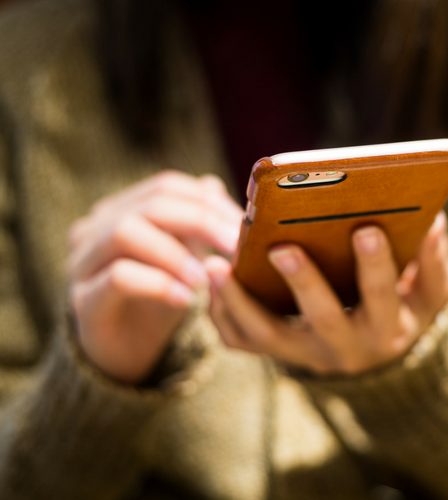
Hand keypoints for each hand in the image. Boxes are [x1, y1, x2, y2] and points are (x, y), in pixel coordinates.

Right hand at [68, 171, 241, 383]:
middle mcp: (95, 227)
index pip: (166, 187)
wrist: (124, 351)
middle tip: (234, 246)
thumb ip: (194, 223)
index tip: (243, 226)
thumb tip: (214, 185)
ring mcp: (83, 261)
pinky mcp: (83, 298)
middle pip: (150, 204)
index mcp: (120, 210)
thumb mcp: (183, 257)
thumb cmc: (157, 299)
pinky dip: (159, 284)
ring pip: (125, 231)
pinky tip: (186, 299)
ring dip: (175, 252)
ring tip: (206, 278)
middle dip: (200, 222)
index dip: (208, 202)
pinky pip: (118, 277)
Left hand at [206, 213, 447, 375]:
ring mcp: (307, 354)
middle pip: (322, 319)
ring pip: (268, 336)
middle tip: (281, 246)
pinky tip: (212, 279)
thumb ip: (433, 260)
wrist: (377, 357)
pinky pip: (243, 341)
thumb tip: (433, 221)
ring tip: (216, 264)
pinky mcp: (278, 353)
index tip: (366, 228)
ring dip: (240, 301)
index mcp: (387, 328)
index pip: (382, 297)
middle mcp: (345, 348)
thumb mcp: (430, 294)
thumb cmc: (404, 312)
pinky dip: (223, 314)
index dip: (376, 265)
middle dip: (303, 282)